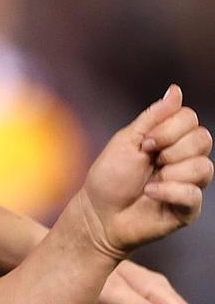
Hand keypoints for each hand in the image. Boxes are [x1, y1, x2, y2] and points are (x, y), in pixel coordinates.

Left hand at [81, 85, 211, 256]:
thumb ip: (154, 117)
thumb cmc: (110, 176)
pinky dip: (168, 191)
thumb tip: (176, 90)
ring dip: (171, 171)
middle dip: (171, 146)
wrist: (98, 213)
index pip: (191, 119)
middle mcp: (186, 160)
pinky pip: (193, 194)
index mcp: (172, 141)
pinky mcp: (188, 209)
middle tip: (148, 158)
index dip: (168, 127)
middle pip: (204, 138)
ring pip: (204, 166)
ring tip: (149, 180)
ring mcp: (189, 184)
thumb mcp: (127, 140)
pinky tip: (150, 193)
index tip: (144, 142)